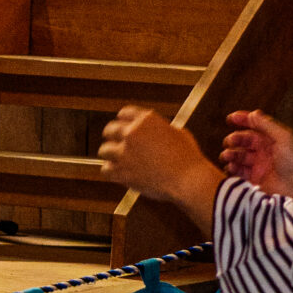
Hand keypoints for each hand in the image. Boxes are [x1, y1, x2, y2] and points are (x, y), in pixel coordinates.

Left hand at [99, 104, 222, 226]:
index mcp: (146, 119)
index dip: (123, 121)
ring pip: (104, 150)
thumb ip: (160, 130)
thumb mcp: (177, 133)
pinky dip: (111, 172)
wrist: (188, 180)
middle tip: (115, 144)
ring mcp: (125, 152)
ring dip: (110, 155)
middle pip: (110, 130)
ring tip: (116, 160)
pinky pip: (106, 169)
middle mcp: (132, 132)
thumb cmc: (188, 158)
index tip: (122, 127)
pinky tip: (117, 173)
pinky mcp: (121, 171)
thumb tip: (155, 133)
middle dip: (112, 136)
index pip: (124, 113)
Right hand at [220, 110, 292, 196]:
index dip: (242, 120)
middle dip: (234, 139)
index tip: (230, 118)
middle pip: (244, 140)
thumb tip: (253, 113)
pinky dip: (232, 169)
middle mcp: (265, 151)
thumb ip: (267, 125)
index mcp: (273, 139)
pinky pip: (239, 172)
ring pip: (239, 156)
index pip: (255, 126)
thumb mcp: (284, 138)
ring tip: (226, 156)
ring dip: (231, 154)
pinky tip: (230, 167)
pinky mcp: (255, 180)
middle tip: (229, 142)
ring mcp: (259, 165)